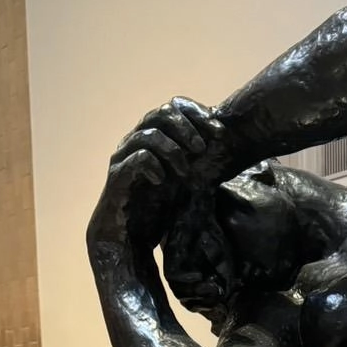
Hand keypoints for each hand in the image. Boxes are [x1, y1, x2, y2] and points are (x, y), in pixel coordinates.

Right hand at [87, 98, 225, 249]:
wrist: (131, 239)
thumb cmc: (157, 209)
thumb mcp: (184, 181)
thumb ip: (198, 161)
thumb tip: (230, 144)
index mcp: (153, 135)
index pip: (175, 107)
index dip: (198, 114)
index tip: (219, 133)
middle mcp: (136, 140)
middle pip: (161, 113)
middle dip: (186, 129)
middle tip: (202, 149)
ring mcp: (124, 156)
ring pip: (149, 134)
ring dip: (172, 151)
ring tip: (184, 172)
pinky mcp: (117, 176)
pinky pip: (137, 159)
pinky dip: (153, 166)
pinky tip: (162, 181)